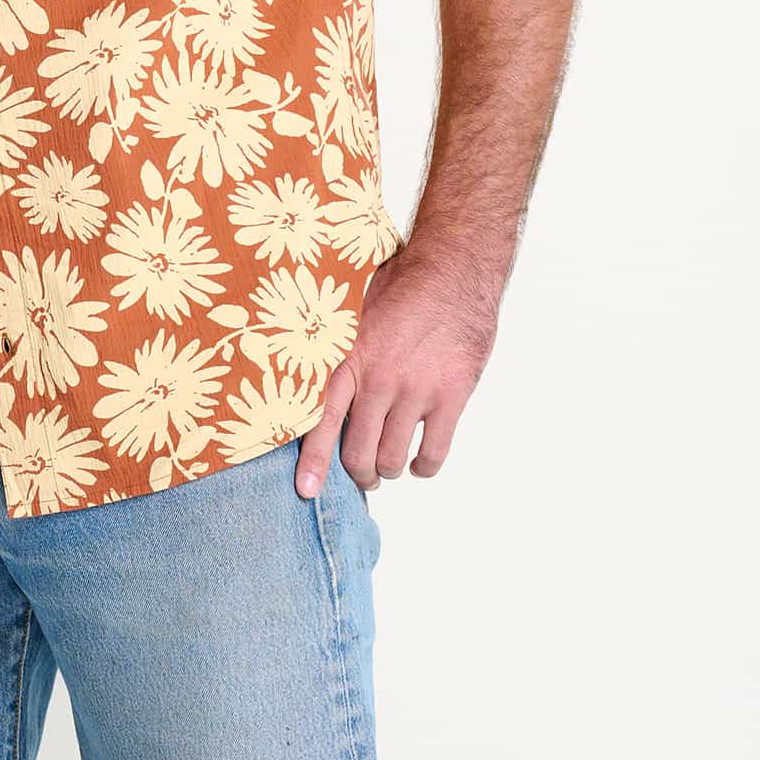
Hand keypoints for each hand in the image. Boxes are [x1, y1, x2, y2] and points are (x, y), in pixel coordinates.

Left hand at [294, 241, 499, 497]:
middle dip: (359, 472)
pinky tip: (420, 462)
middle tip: (362, 473)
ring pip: (394, 458)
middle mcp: (379, 379)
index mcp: (349, 358)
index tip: (306, 491)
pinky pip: (434, 452)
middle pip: (359, 452)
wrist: (454, 268)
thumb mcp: (354, 309)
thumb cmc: (400, 284)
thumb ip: (336, 347)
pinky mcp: (451, 396)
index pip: (321, 419)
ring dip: (390, 470)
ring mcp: (416, 390)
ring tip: (390, 464)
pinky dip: (425, 466)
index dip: (314, 461)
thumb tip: (308, 372)